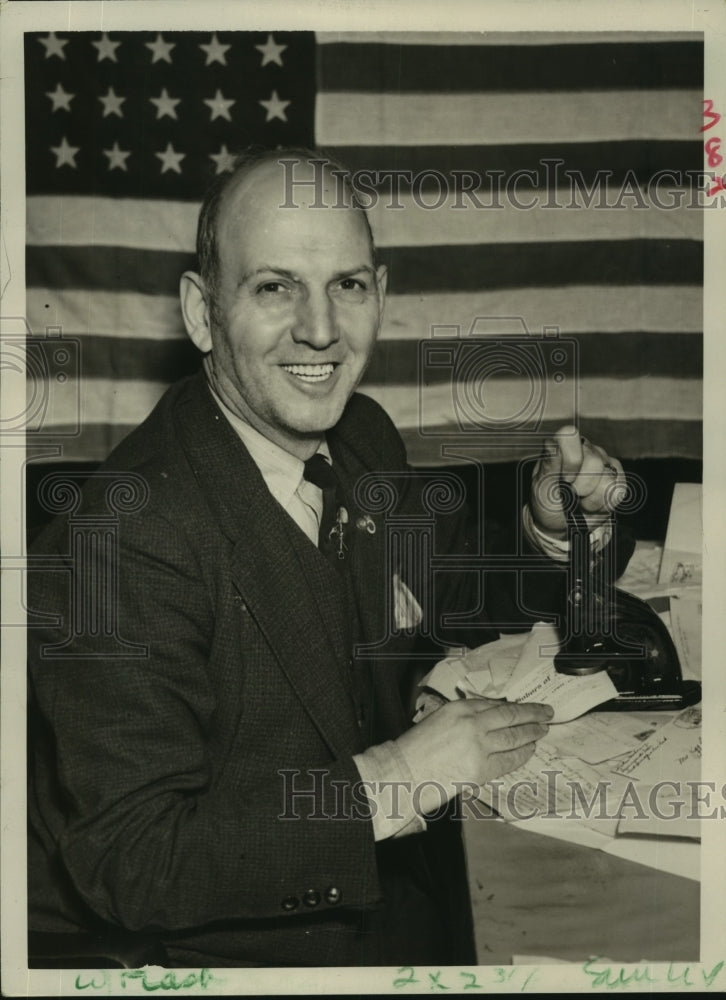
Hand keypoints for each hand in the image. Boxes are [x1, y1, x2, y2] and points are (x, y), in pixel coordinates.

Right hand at [396, 698, 552, 812]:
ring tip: (542, 730)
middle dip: (533, 715)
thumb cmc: (418, 747)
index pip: (496, 705)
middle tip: (547, 714)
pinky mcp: (480, 769)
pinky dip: (522, 754)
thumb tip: (491, 719)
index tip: (527, 707)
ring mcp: (478, 747)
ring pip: (514, 737)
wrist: (405, 772)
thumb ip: (466, 716)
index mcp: (460, 708)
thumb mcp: (440, 718)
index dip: (516, 707)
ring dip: (531, 734)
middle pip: (510, 717)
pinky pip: (508, 760)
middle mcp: (472, 724)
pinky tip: (529, 750)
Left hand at [530, 425, 626, 537]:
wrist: (561, 525)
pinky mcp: (618, 478)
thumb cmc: (548, 503)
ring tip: (581, 500)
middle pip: (594, 461)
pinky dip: (603, 504)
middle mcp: (585, 449)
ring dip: (592, 498)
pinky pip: (618, 490)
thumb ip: (549, 466)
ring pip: (608, 477)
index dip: (571, 460)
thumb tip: (550, 444)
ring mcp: (604, 462)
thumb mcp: (542, 488)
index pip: (570, 436)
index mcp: (563, 447)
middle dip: (581, 486)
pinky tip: (593, 504)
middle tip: (571, 493)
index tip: (565, 479)